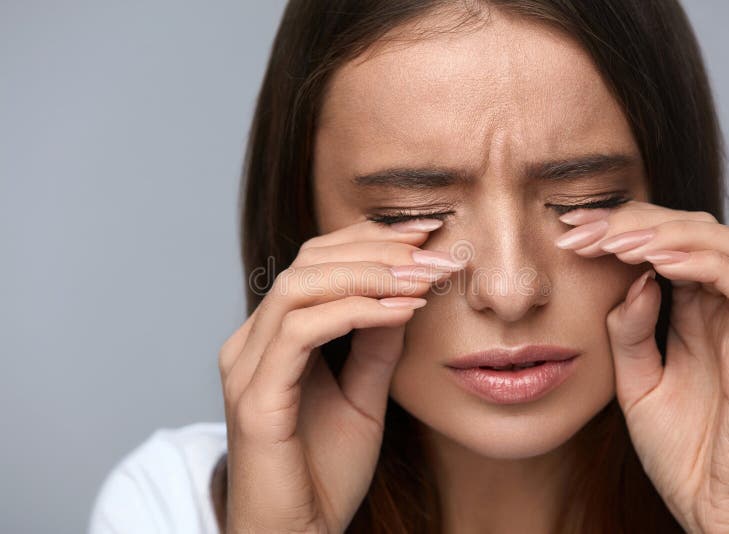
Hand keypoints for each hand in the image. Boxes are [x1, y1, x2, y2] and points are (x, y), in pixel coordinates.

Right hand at [218, 218, 463, 532]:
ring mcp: (247, 367)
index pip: (316, 262)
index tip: (426, 233)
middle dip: (377, 249)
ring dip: (370, 274)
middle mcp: (251, 342)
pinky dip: (356, 311)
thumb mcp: (363, 396)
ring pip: (301, 285)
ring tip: (424, 278)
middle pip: (308, 261)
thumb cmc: (324, 473)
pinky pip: (302, 330)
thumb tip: (405, 295)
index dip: (369, 240)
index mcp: (272, 337)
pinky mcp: (255, 397)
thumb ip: (377, 345)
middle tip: (435, 250)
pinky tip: (402, 310)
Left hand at [556, 201, 728, 532]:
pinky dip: (704, 264)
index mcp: (692, 316)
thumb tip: (633, 279)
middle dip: (635, 220)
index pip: (665, 245)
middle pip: (695, 231)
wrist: (712, 510)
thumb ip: (630, 329)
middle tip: (582, 229)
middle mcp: (721, 313)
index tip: (568, 228)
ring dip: (670, 234)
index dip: (620, 226)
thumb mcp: (635, 381)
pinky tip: (657, 265)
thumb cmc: (680, 450)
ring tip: (616, 244)